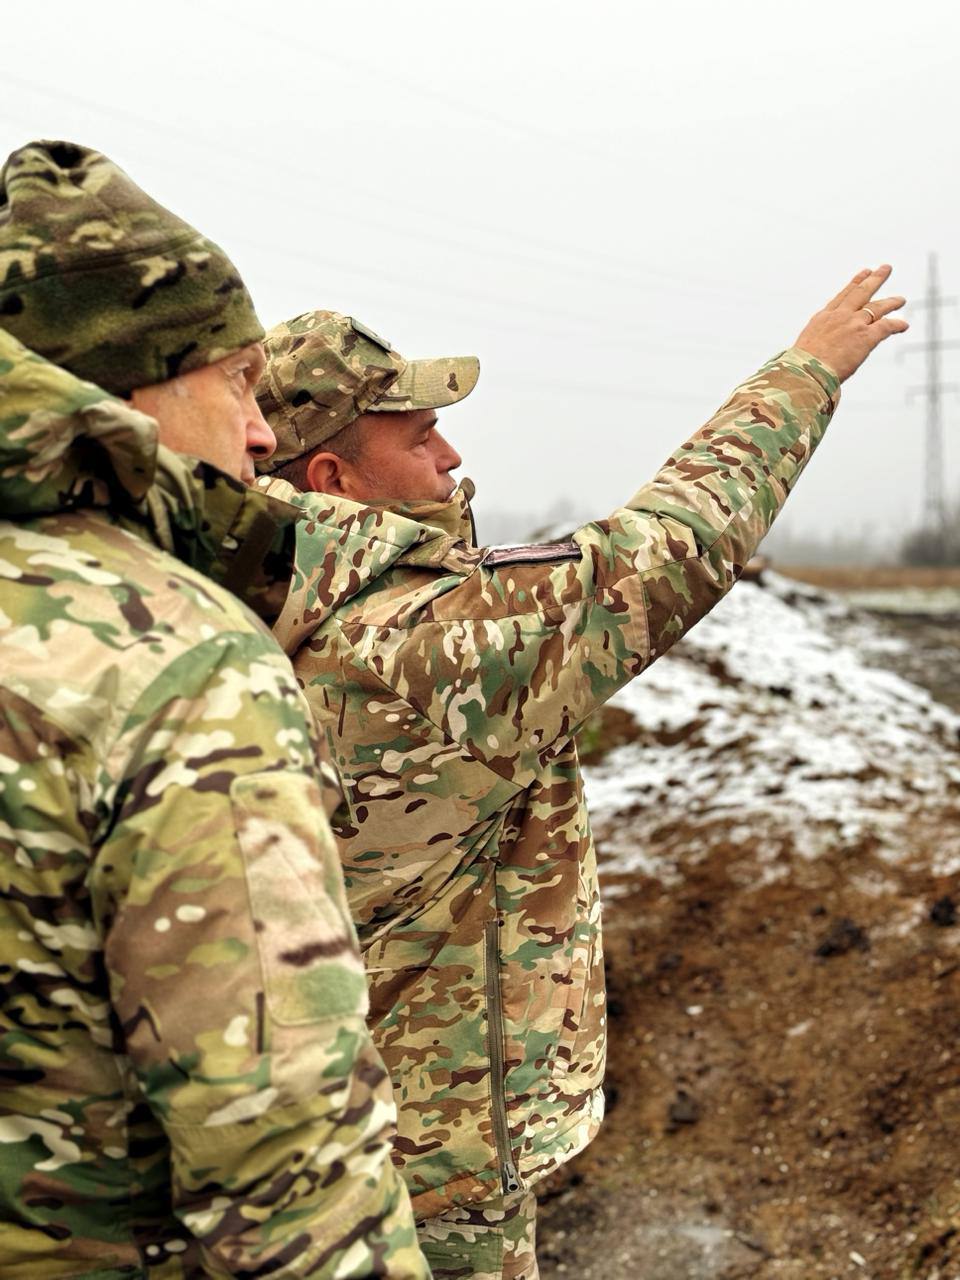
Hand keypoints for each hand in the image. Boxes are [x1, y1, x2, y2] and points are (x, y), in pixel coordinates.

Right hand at [794, 265, 907, 382]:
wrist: (805, 371)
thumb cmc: (800, 368)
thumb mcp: (803, 350)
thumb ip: (815, 348)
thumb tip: (813, 359)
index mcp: (822, 319)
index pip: (842, 297)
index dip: (854, 284)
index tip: (864, 272)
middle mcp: (839, 316)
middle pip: (861, 292)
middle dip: (874, 279)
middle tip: (885, 269)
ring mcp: (853, 324)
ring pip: (877, 307)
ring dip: (891, 302)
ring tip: (901, 300)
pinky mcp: (866, 336)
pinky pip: (886, 326)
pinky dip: (896, 325)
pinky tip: (903, 325)